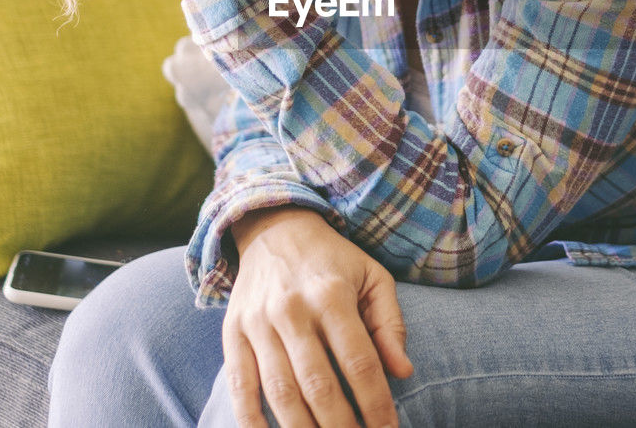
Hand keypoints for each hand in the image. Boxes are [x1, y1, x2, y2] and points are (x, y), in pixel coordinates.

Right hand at [224, 207, 414, 427]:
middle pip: (319, 385)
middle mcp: (292, 310)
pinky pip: (239, 385)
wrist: (274, 228)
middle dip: (341, 426)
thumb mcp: (372, 276)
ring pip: (280, 392)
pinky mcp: (232, 332)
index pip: (359, 363)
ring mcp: (258, 323)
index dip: (376, 404)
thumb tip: (403, 371)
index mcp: (332, 295)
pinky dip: (251, 421)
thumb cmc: (333, 260)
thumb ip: (390, 323)